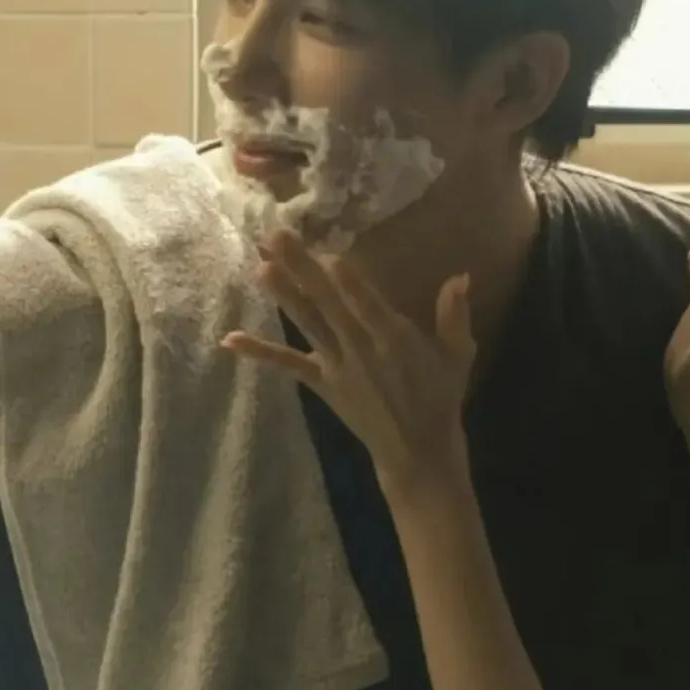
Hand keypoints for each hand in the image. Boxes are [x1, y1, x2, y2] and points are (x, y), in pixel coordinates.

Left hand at [222, 231, 476, 495]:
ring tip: (260, 266)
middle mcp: (361, 350)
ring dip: (283, 295)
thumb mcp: (458, 355)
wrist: (417, 452)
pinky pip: (288, 365)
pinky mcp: (322, 383)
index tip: (331, 254)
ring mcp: (337, 367)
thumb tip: (460, 276)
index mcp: (395, 340)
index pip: (369, 308)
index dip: (351, 284)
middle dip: (303, 269)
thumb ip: (455, 315)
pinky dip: (259, 353)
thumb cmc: (440, 396)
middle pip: (328, 304)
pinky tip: (230, 340)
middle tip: (278, 236)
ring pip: (307, 325)